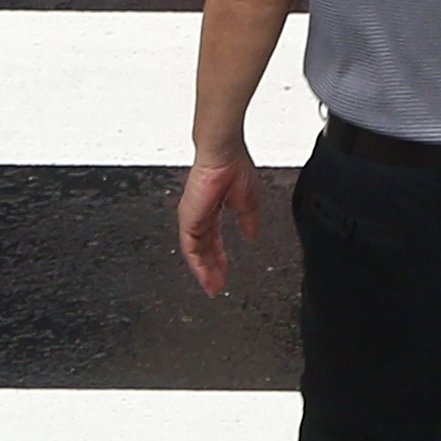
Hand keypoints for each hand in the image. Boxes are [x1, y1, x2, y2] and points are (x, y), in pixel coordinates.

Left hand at [176, 145, 262, 296]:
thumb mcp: (247, 201)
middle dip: (211, 269)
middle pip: (203, 249)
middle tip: (216, 286)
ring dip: (205, 271)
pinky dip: (198, 264)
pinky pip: (190, 248)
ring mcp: (192, 217)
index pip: (213, 240)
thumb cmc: (233, 166)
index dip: (219, 258)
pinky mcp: (188, 219)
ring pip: (195, 252)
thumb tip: (252, 237)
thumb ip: (249, 221)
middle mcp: (200, 215)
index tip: (224, 273)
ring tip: (213, 287)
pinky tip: (207, 275)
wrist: (223, 153)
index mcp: (213, 208)